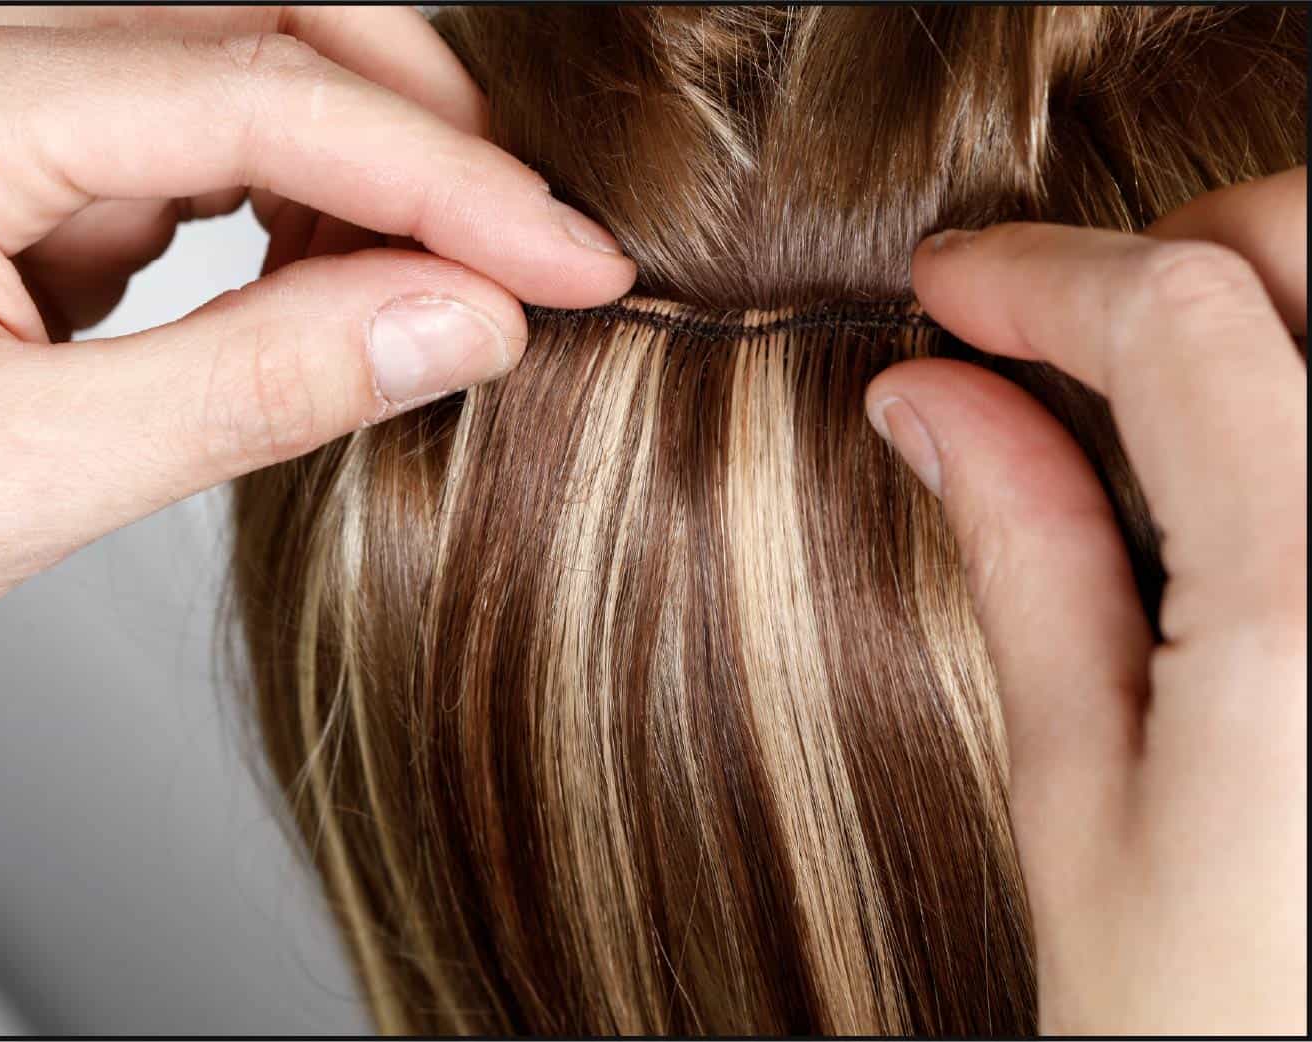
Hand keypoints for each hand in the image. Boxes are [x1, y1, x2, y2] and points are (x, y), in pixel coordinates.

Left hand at [0, 6, 636, 725]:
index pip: (263, 94)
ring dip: (369, 169)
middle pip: (265, 23)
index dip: (447, 186)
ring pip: (245, 72)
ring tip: (450, 286)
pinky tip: (342, 287)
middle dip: (423, 134)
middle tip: (534, 254)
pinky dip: (300, 211)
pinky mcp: (15, 173)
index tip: (570, 266)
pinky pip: (201, 147)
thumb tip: (460, 322)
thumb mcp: (21, 480)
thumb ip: (254, 387)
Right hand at [866, 167, 1305, 1032]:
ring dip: (1277, 307)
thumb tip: (939, 406)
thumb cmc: (1217, 1041)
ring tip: (1167, 390)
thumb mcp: (1082, 804)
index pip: (1174, 324)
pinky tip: (1257, 475)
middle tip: (1070, 324)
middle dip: (1189, 246)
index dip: (1039, 278)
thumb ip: (1026, 561)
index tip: (953, 290)